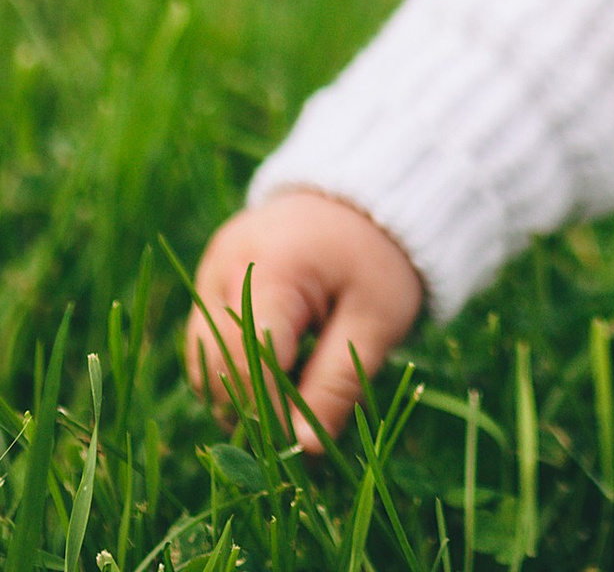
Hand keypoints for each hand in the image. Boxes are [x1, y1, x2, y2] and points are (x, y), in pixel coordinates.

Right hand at [188, 192, 424, 448]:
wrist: (374, 192)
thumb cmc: (382, 256)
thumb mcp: (377, 319)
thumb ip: (339, 382)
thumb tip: (304, 449)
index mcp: (273, 268)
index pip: (248, 364)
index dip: (269, 412)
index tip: (300, 442)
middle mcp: (228, 263)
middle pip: (216, 364)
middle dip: (250, 404)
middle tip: (295, 424)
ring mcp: (213, 264)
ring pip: (202, 355)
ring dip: (236, 386)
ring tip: (289, 390)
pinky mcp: (213, 269)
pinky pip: (206, 334)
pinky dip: (232, 360)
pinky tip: (276, 363)